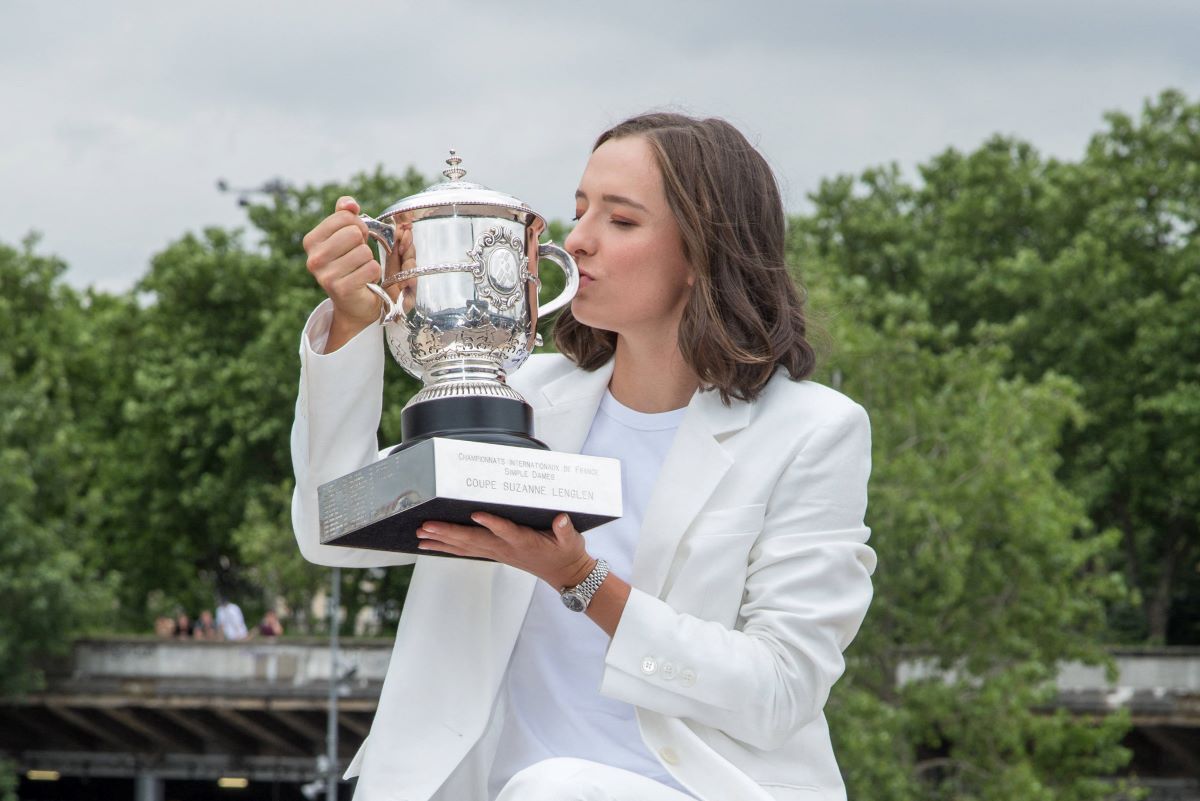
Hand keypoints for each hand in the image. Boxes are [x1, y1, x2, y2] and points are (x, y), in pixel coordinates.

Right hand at [301, 196, 381, 347]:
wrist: (353, 302)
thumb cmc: (349, 263)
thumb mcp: (344, 235)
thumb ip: (344, 214)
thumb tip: (349, 204)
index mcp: (311, 241)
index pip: (344, 217)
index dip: (357, 226)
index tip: (354, 239)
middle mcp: (314, 258)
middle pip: (354, 233)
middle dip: (363, 243)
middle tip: (358, 255)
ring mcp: (325, 275)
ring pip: (364, 251)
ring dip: (368, 260)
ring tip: (359, 269)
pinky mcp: (341, 289)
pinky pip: (371, 268)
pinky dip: (374, 273)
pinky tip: (364, 280)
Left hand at [417, 512, 594, 588]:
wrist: (565, 574)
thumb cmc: (567, 553)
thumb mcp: (572, 540)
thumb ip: (565, 530)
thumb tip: (561, 519)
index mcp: (524, 542)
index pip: (506, 531)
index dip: (492, 524)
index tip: (476, 515)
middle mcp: (506, 549)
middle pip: (475, 541)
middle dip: (450, 533)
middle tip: (427, 527)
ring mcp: (498, 553)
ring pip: (466, 547)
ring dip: (442, 541)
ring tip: (421, 535)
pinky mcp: (494, 554)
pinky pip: (466, 551)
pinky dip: (447, 548)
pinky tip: (431, 545)